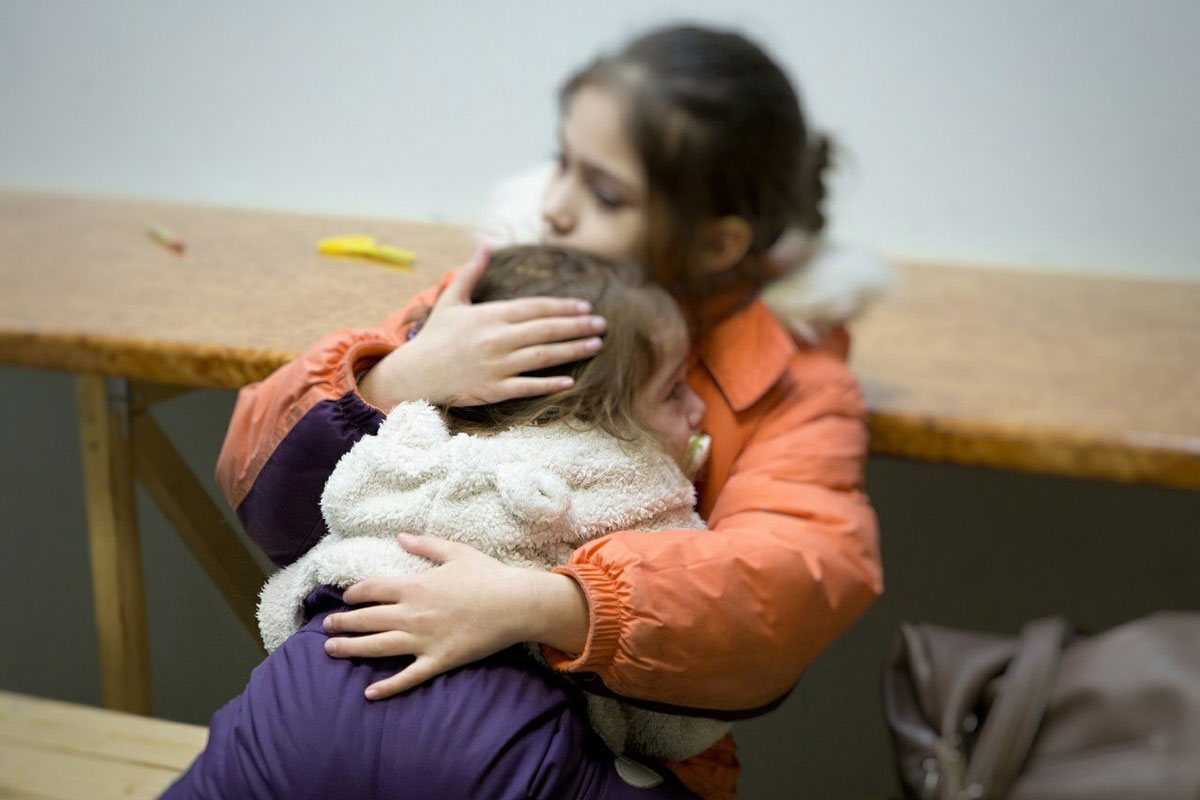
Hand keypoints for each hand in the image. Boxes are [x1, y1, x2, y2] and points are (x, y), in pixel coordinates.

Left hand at [322, 533, 589, 699]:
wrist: (516, 604)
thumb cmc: (488, 576)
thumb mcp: (456, 552)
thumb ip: (425, 545)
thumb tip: (401, 537)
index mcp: (414, 586)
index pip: (372, 590)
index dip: (354, 593)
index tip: (346, 597)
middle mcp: (412, 614)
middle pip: (367, 619)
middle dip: (343, 622)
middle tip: (325, 627)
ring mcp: (424, 640)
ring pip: (378, 647)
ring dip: (350, 648)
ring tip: (330, 650)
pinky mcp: (438, 661)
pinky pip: (407, 677)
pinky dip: (387, 687)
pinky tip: (369, 693)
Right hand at [358, 247, 606, 409]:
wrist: (414, 374)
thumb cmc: (435, 337)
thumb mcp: (451, 301)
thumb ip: (470, 273)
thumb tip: (484, 245)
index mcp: (489, 316)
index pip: (535, 308)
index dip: (563, 307)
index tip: (585, 306)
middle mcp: (496, 339)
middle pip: (545, 330)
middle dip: (577, 326)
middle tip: (602, 324)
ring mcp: (496, 366)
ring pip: (543, 356)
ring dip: (573, 350)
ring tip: (596, 345)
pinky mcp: (493, 390)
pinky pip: (527, 386)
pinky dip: (549, 384)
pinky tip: (570, 381)